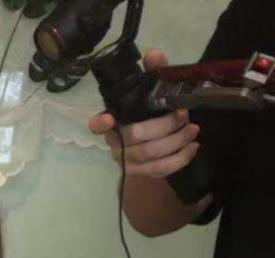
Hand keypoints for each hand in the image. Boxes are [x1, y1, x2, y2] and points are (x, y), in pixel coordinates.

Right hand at [87, 49, 199, 178]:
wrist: (151, 148)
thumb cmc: (150, 115)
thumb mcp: (152, 92)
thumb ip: (153, 72)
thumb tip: (153, 53)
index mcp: (113, 121)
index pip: (97, 124)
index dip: (100, 124)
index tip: (107, 119)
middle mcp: (115, 142)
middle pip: (137, 136)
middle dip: (166, 125)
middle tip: (184, 116)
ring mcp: (126, 160)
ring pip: (152, 153)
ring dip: (177, 140)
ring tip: (194, 129)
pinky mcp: (140, 173)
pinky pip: (160, 169)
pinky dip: (181, 158)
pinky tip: (192, 147)